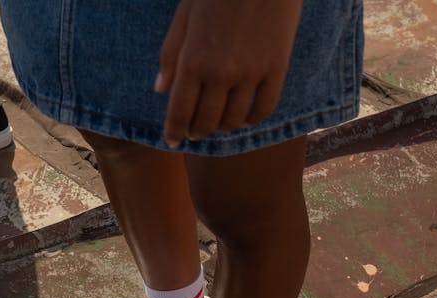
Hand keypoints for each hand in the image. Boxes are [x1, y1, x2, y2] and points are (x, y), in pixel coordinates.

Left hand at [156, 0, 302, 146]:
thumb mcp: (185, 16)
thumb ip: (170, 54)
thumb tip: (159, 89)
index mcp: (192, 61)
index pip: (179, 112)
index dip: (174, 132)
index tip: (173, 141)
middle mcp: (220, 74)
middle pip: (206, 122)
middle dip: (196, 132)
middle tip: (194, 133)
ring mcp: (251, 73)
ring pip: (233, 120)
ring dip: (222, 128)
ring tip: (218, 124)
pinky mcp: (277, 69)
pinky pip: (263, 109)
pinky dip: (251, 120)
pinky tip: (243, 117)